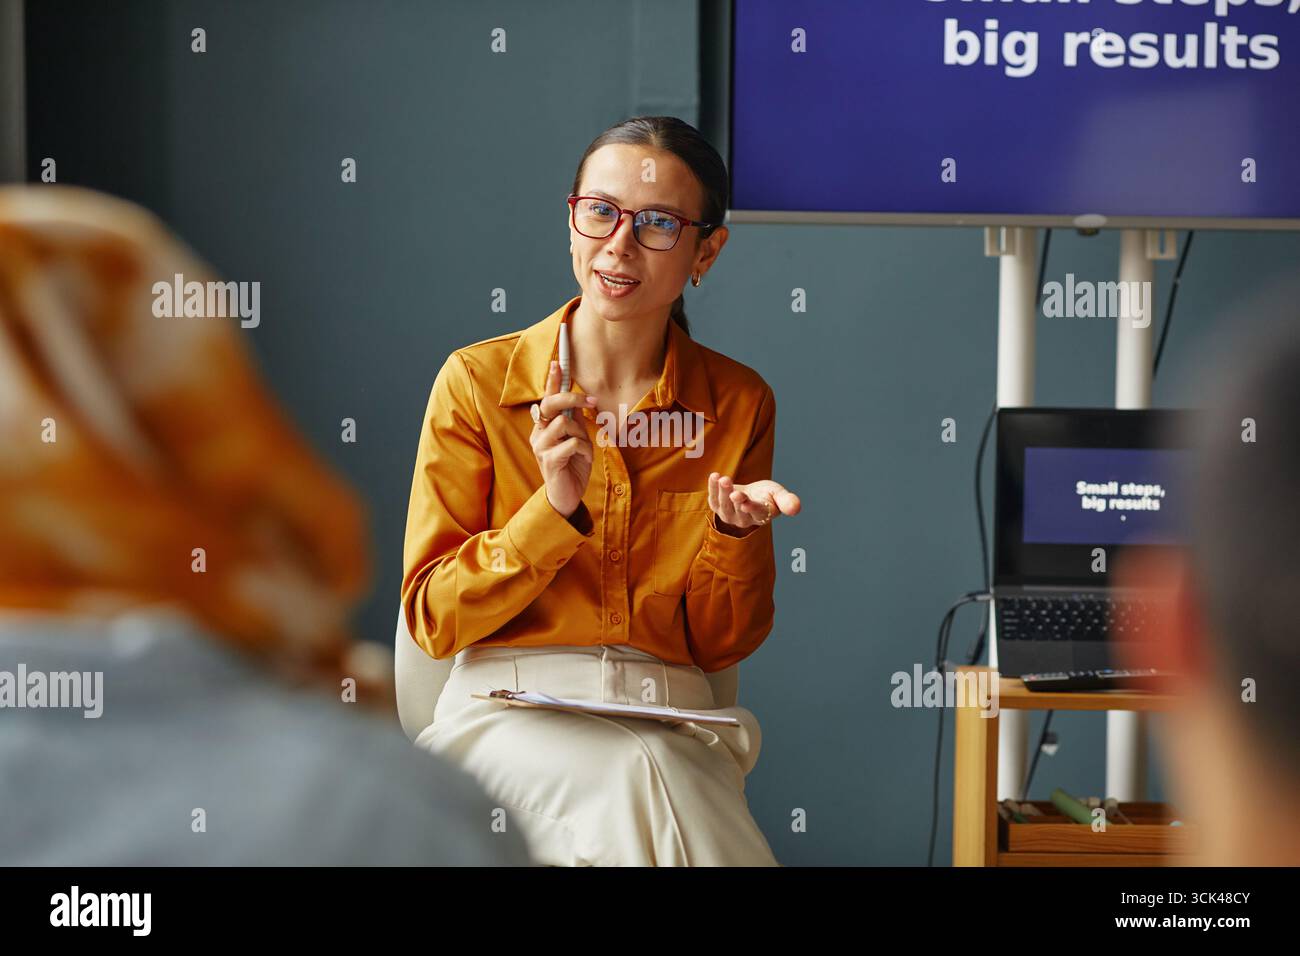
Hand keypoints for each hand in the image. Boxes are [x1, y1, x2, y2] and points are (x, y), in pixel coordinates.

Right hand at [530, 360, 598, 517]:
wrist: (566, 497)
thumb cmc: (572, 467)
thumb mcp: (577, 441)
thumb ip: (576, 423)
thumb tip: (581, 403)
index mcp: (544, 427)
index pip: (547, 398)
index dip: (552, 380)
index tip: (557, 361)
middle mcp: (538, 433)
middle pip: (550, 404)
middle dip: (571, 398)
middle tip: (591, 401)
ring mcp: (540, 447)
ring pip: (564, 423)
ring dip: (581, 434)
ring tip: (584, 448)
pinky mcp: (549, 460)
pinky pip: (572, 443)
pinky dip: (584, 449)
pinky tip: (583, 459)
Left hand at [707, 472, 800, 535]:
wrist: (752, 494)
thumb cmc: (768, 495)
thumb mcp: (779, 495)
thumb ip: (787, 501)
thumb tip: (796, 508)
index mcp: (761, 516)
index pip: (756, 513)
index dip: (751, 508)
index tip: (745, 502)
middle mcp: (744, 519)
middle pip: (737, 510)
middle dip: (734, 499)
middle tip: (733, 489)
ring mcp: (729, 515)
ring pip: (724, 505)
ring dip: (722, 492)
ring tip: (723, 479)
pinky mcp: (718, 507)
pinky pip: (714, 499)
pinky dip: (712, 487)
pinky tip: (714, 476)